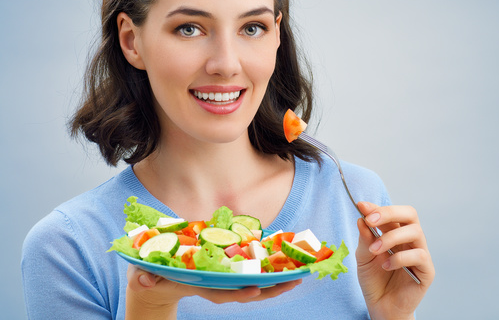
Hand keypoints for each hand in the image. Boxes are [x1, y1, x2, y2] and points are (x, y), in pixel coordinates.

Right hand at [125, 265, 300, 318]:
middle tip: (293, 282)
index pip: (221, 293)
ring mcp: (220, 277)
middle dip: (268, 289)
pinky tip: (283, 261)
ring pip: (251, 282)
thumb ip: (144, 279)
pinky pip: (247, 270)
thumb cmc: (150, 276)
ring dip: (274, 280)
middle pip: (244, 290)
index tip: (255, 290)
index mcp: (198, 285)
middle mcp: (213, 284)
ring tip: (298, 275)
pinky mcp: (223, 268)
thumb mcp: (144, 276)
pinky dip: (265, 267)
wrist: (154, 279)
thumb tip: (144, 280)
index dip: (237, 293)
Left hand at [355, 202, 434, 319]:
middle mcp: (410, 240)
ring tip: (374, 250)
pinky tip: (385, 265)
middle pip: (410, 214)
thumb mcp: (363, 257)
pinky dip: (400, 258)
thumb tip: (361, 218)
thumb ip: (365, 239)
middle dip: (389, 213)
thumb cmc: (374, 280)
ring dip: (391, 237)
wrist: (381, 307)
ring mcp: (420, 253)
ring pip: (415, 232)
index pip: (393, 213)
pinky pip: (419, 256)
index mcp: (396, 232)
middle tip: (371, 220)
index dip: (378, 207)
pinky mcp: (427, 270)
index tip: (361, 206)